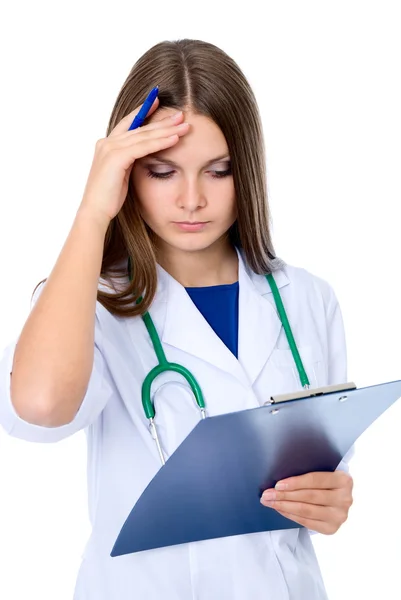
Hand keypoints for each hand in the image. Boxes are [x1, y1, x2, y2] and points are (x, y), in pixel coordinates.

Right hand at [80, 96, 189, 223]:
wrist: (95, 211)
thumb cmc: (108, 198)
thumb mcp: (121, 175)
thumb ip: (129, 161)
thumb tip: (142, 156)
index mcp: (107, 145)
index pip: (128, 123)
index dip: (143, 112)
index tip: (159, 102)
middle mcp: (107, 143)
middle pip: (140, 128)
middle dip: (162, 120)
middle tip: (181, 114)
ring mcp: (110, 148)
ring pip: (144, 135)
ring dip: (166, 130)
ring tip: (184, 125)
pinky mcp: (117, 157)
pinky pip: (144, 147)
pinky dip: (161, 142)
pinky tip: (175, 139)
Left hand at [260, 471, 352, 534]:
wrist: (338, 498)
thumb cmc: (325, 482)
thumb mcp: (324, 472)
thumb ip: (310, 472)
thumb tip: (281, 479)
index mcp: (344, 480)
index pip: (315, 480)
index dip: (295, 482)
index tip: (277, 485)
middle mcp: (345, 499)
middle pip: (308, 496)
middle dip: (284, 495)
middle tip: (267, 494)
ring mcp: (339, 516)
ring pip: (306, 510)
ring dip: (284, 506)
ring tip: (269, 502)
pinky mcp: (331, 528)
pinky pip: (306, 522)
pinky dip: (290, 515)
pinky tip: (280, 510)